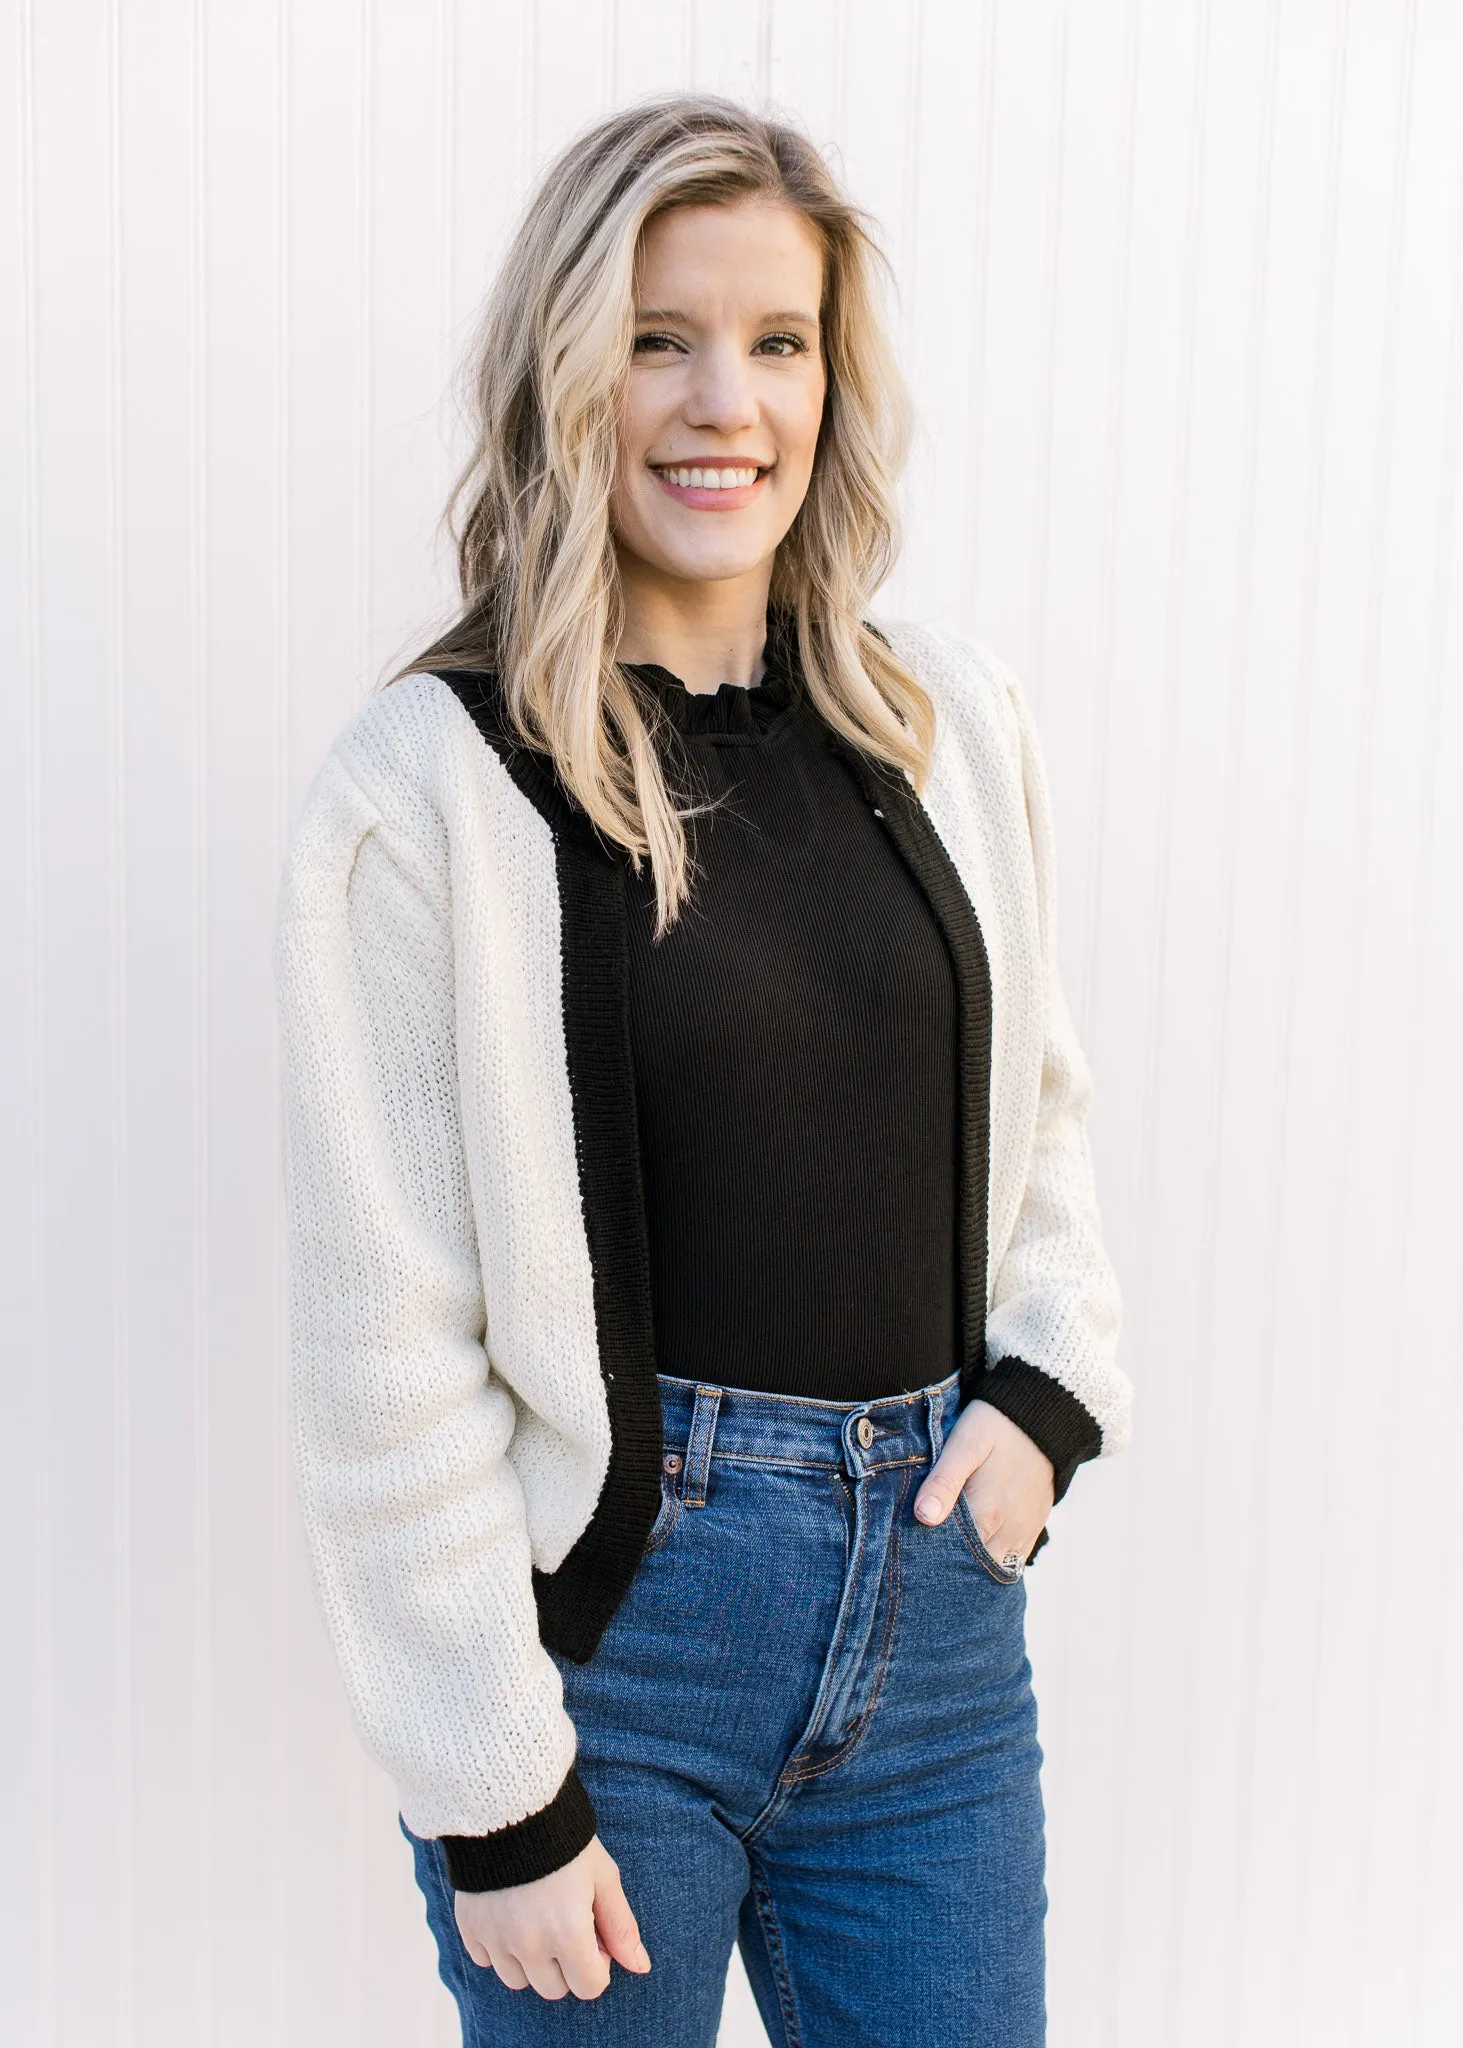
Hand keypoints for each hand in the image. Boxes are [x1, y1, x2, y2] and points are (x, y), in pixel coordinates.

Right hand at [454, 1835, 650, 2000]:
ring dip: (531, 1960)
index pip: (589, 1987)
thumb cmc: (566, 1840)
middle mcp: (530, 1946)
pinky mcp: (470, 1929)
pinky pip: (486, 1960)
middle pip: (554, 1989)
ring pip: (518, 1980)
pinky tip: (509, 1912)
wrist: (511, 1806)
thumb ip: (622, 1927)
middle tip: (565, 1921)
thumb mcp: (603, 1877)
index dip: (597, 1962)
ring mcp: (496, 1939)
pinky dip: (498, 1946)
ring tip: (536, 1917)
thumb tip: (641, 1967)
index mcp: (568, 1934)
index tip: (593, 1932)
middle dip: (566, 1964)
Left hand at [913, 1400, 1053, 1565]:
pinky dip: (992, 1558)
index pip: (952, 1556)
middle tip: (926, 1551)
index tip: (911, 1549)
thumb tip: (924, 1517)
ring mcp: (1023, 1531)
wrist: (1045, 1415)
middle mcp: (1009, 1531)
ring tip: (948, 1550)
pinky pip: (1012, 1558)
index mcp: (987, 1513)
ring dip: (972, 1564)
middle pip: (972, 1565)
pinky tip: (975, 1546)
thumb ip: (945, 1481)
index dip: (930, 1556)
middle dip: (949, 1563)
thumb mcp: (965, 1443)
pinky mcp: (1033, 1526)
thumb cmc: (997, 1424)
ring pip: (993, 1566)